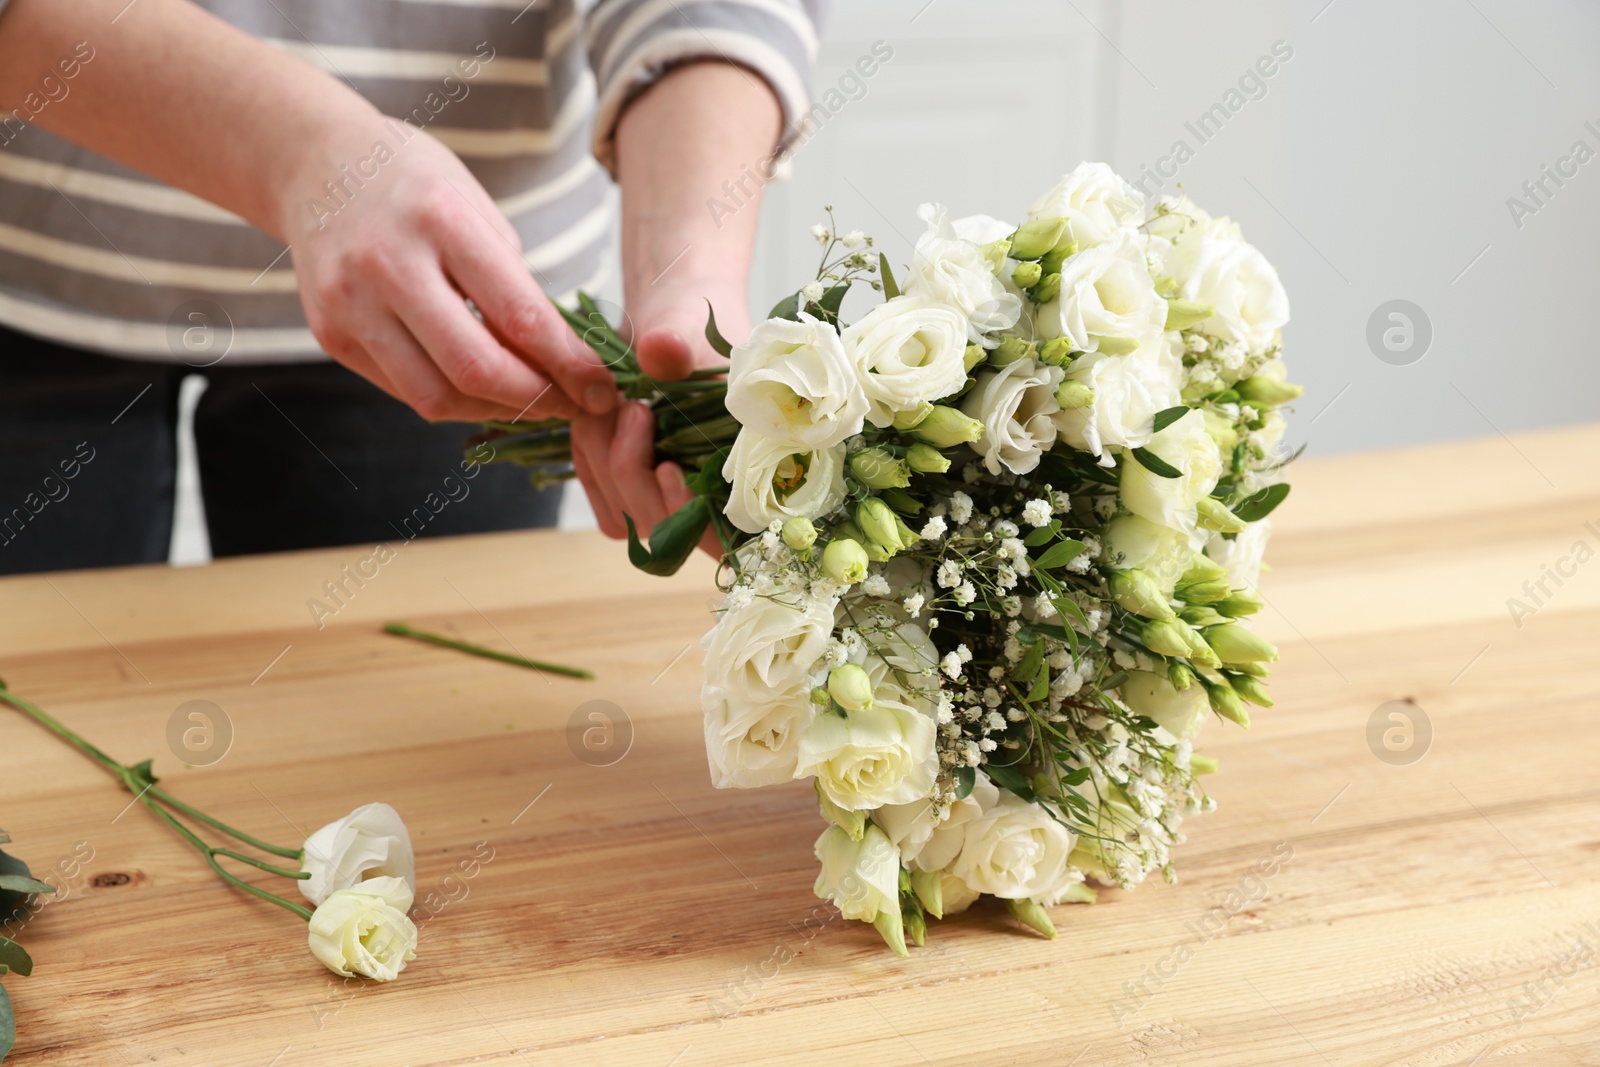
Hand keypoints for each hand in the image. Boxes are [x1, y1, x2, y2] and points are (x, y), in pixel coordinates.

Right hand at [277, 121, 616, 422]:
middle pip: (477, 370)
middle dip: (539, 400)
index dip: (570, 365)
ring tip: (532, 402)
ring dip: (497, 412)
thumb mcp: (476, 208)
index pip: (521, 317)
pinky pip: (405, 390)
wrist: (313, 163)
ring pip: (437, 398)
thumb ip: (513, 284)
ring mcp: (351, 306)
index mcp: (441, 221)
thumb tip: (563, 360)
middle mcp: (388, 265)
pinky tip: (483, 389)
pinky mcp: (330, 336)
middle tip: (574, 404)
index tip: (602, 387)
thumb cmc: (414, 183)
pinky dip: (454, 399)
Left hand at [570, 279, 739, 545]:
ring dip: (603, 460)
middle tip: (631, 407)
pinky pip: (603, 499)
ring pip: (627, 518)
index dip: (695, 512)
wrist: (669, 321)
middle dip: (632, 468)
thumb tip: (661, 348)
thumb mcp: (688, 324)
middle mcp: (715, 494)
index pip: (729, 532)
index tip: (667, 467)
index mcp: (749, 463)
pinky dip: (590, 460)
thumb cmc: (694, 323)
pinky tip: (597, 418)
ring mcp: (673, 500)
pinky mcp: (636, 492)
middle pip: (667, 527)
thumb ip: (677, 341)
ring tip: (613, 403)